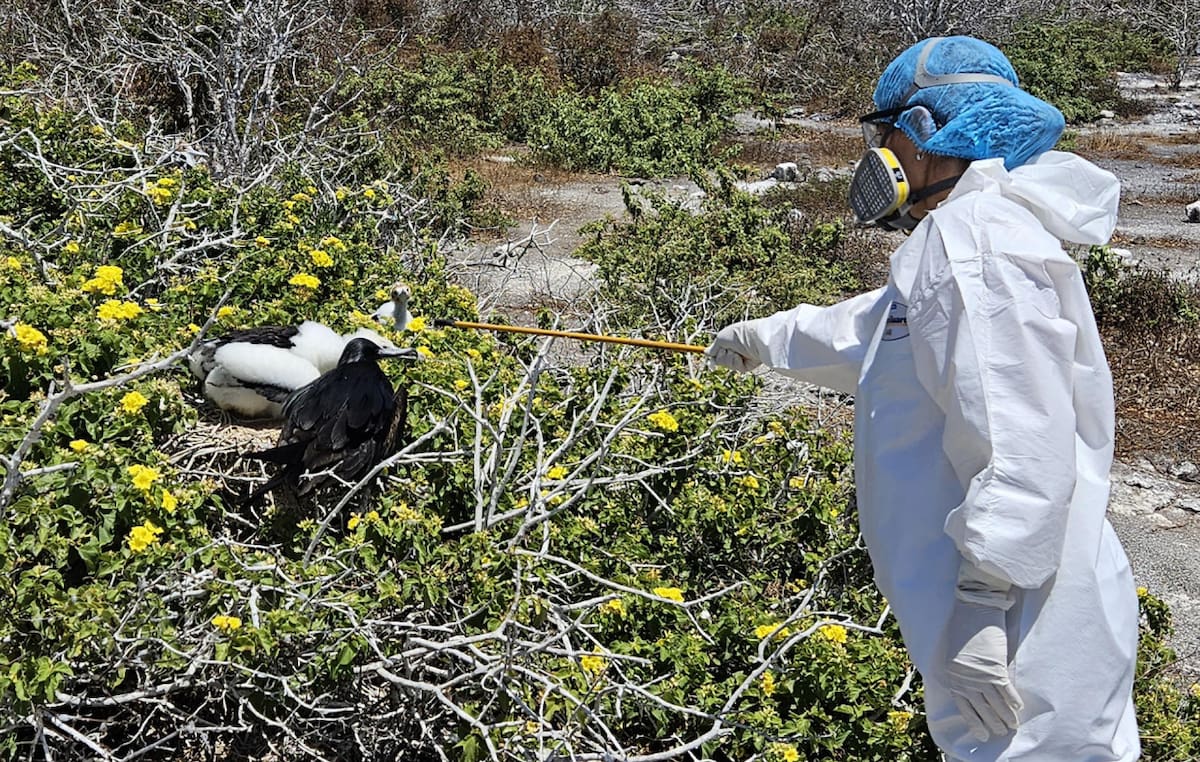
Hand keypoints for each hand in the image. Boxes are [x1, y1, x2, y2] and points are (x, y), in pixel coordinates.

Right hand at [705, 323, 760, 372]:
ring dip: (728, 358)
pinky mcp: (747, 365)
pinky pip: (735, 367)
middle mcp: (735, 349)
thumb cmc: (738, 335)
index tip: (707, 356)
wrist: (754, 339)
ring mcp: (741, 358)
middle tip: (726, 349)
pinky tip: (741, 357)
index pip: (718, 349)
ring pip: (727, 364)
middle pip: (720, 359)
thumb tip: (706, 353)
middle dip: (721, 355)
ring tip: (736, 352)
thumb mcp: (721, 338)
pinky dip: (735, 362)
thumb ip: (713, 347)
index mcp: (730, 340)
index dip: (713, 354)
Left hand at [945, 598, 1021, 740]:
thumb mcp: (955, 652)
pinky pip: (1006, 690)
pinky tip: (1019, 709)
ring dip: (1005, 716)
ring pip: (995, 703)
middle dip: (992, 722)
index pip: (963, 706)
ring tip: (1012, 726)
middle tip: (1001, 733)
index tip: (981, 735)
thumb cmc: (963, 627)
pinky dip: (1013, 701)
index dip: (974, 721)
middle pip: (981, 707)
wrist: (973, 609)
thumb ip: (963, 670)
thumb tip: (971, 683)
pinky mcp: (996, 668)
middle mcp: (965, 680)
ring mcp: (980, 675)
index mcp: (952, 676)